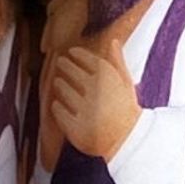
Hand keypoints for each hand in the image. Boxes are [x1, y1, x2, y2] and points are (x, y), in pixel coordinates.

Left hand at [49, 37, 141, 160]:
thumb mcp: (127, 85)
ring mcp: (84, 109)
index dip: (76, 54)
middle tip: (61, 64)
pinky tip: (60, 104)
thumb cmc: (126, 111)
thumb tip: (113, 42)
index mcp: (109, 78)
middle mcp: (96, 91)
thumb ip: (118, 63)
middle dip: (64, 66)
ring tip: (60, 83)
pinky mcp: (75, 126)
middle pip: (70, 70)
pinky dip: (57, 106)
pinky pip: (58, 110)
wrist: (127, 142)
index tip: (72, 53)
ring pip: (62, 89)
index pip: (85, 57)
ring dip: (59, 84)